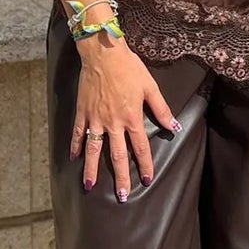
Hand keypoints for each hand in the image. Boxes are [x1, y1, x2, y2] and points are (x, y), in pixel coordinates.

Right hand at [70, 36, 178, 199]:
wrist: (103, 53)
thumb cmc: (129, 68)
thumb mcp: (150, 87)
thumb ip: (161, 109)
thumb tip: (174, 126)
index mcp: (131, 117)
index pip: (140, 147)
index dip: (144, 164)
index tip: (147, 179)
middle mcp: (113, 122)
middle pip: (117, 155)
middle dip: (120, 177)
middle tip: (122, 196)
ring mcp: (96, 119)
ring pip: (94, 149)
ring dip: (92, 169)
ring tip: (90, 186)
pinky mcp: (83, 112)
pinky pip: (78, 133)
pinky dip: (76, 146)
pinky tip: (74, 159)